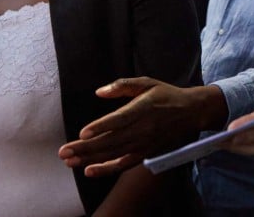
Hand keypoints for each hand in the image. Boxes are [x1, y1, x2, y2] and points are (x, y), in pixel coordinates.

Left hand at [58, 78, 227, 176]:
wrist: (191, 112)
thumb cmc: (166, 94)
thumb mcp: (147, 82)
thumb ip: (123, 85)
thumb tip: (100, 92)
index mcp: (143, 108)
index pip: (119, 120)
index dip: (101, 127)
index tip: (83, 133)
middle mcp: (143, 128)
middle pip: (111, 141)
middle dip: (85, 148)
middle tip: (63, 151)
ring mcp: (144, 143)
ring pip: (113, 154)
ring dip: (89, 158)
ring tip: (69, 160)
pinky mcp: (145, 153)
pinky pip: (124, 164)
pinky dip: (106, 169)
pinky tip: (89, 171)